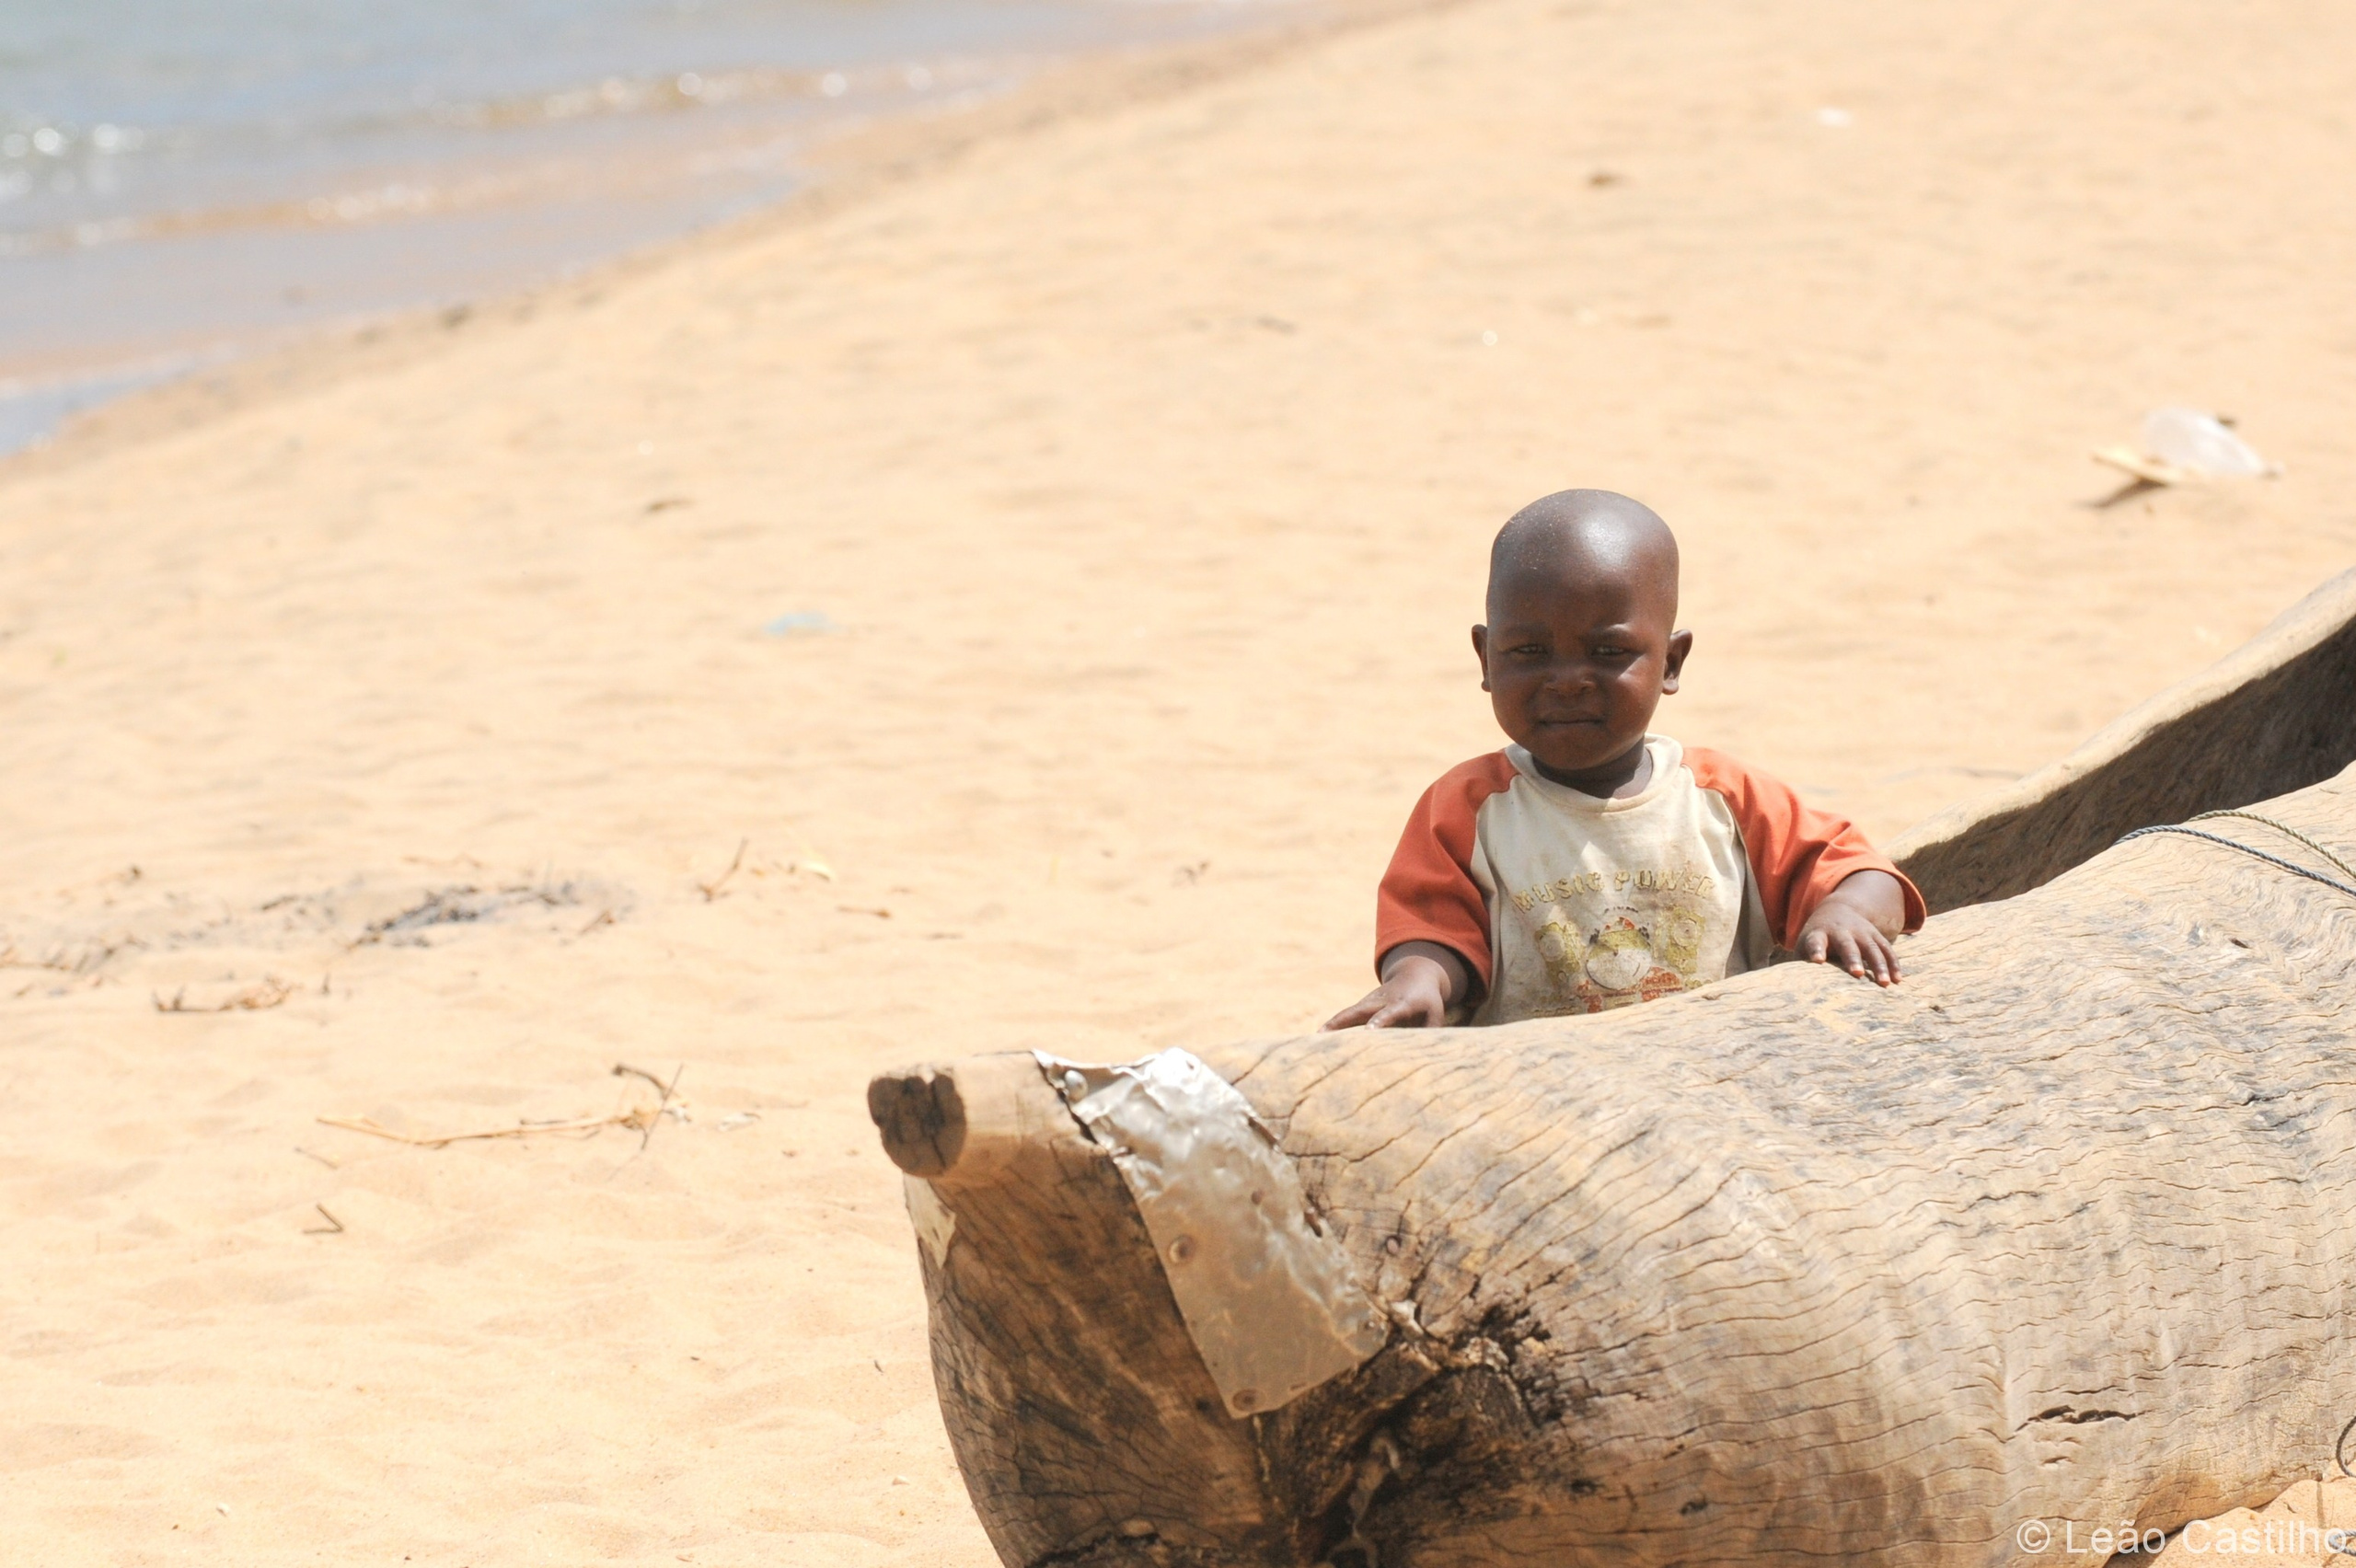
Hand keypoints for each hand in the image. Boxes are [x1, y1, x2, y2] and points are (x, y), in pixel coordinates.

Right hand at [1323, 943, 1469, 1029]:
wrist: (1415, 975)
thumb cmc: (1428, 1003)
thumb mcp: (1435, 1017)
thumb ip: (1429, 1036)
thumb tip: (1423, 1061)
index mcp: (1403, 1003)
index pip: (1389, 1013)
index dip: (1379, 1021)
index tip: (1369, 1031)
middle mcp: (1381, 1001)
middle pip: (1358, 1011)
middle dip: (1342, 1022)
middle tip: (1326, 1034)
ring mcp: (1368, 1002)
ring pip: (1347, 1013)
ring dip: (1332, 1025)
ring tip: (1315, 1039)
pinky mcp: (1361, 1006)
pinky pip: (1346, 1017)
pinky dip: (1333, 1027)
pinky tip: (1320, 1041)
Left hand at [1797, 869, 1905, 985]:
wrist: (1838, 909)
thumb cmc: (1817, 937)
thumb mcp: (1805, 944)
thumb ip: (1802, 962)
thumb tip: (1797, 989)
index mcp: (1819, 933)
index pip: (1815, 941)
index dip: (1816, 950)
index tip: (1817, 961)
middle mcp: (1841, 931)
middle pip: (1848, 945)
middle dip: (1853, 959)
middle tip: (1857, 974)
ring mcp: (1861, 932)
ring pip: (1871, 948)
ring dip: (1879, 965)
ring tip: (1884, 983)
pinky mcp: (1875, 935)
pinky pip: (1886, 949)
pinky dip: (1893, 964)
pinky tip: (1898, 980)